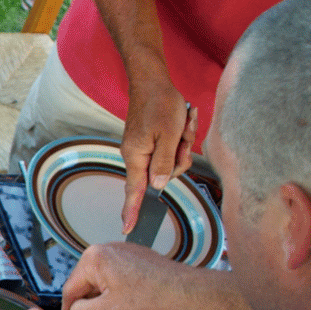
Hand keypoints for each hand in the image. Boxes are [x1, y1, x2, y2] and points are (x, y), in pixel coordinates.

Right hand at [61, 241, 184, 309]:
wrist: (182, 288)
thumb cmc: (147, 297)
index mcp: (92, 259)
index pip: (70, 288)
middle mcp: (102, 248)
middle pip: (84, 281)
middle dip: (87, 302)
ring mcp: (118, 249)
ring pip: (98, 278)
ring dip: (101, 295)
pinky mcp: (131, 253)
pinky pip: (113, 272)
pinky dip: (114, 287)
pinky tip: (126, 299)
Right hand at [121, 73, 195, 232]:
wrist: (152, 81)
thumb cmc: (161, 104)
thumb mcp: (169, 135)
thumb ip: (164, 164)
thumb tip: (159, 187)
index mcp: (137, 156)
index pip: (133, 191)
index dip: (131, 211)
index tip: (127, 228)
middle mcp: (136, 155)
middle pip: (162, 174)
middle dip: (179, 157)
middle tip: (183, 134)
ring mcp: (143, 148)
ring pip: (170, 161)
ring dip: (182, 144)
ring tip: (183, 123)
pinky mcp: (150, 142)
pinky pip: (169, 150)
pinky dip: (180, 138)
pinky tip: (182, 121)